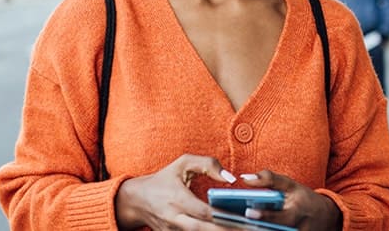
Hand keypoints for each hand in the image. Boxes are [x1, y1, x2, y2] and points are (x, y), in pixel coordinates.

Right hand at [116, 154, 236, 229]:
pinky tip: (228, 229)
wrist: (136, 201)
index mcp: (177, 199)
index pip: (204, 212)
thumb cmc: (163, 180)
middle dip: (228, 230)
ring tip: (245, 230)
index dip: (224, 216)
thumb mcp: (182, 164)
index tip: (244, 217)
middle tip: (251, 228)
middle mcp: (175, 219)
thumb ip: (207, 164)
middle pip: (205, 230)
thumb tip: (230, 177)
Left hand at [238, 170, 341, 230]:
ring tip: (234, 226)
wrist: (327, 218)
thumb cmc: (304, 199)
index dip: (264, 216)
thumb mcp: (290, 185)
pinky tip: (246, 228)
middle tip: (236, 222)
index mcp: (297, 214)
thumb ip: (269, 179)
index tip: (249, 212)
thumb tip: (245, 178)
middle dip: (254, 228)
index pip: (279, 217)